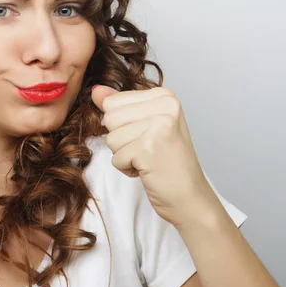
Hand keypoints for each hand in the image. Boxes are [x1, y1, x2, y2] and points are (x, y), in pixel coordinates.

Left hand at [91, 85, 218, 228]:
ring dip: (124, 154)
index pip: (112, 101)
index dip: (122, 124)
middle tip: (147, 149)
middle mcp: (165, 106)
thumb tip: (96, 90)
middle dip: (120, 139)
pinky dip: (127, 168)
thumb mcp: (145, 125)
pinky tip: (148, 169)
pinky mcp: (148, 148)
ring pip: (110, 138)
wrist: (189, 196)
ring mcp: (158, 127)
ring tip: (148, 159)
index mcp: (164, 96)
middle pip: (109, 118)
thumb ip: (119, 105)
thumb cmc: (168, 161)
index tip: (147, 135)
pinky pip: (115, 158)